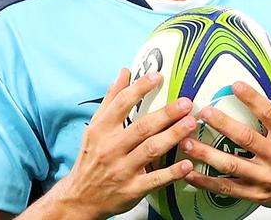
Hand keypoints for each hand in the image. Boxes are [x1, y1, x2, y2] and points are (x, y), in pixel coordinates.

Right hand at [59, 68, 197, 218]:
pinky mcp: (132, 190)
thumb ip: (112, 98)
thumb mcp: (96, 126)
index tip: (158, 76)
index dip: (140, 88)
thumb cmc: (92, 157)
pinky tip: (187, 164)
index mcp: (102, 130)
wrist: (80, 198)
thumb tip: (125, 71)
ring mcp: (122, 170)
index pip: (122, 104)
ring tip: (190, 124)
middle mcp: (112, 148)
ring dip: (172, 136)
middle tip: (186, 103)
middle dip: (166, 114)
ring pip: (151, 150)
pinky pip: (155, 180)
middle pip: (142, 127)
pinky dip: (172, 172)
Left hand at [179, 59, 270, 217]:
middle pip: (246, 138)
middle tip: (203, 112)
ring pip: (232, 165)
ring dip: (207, 155)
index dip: (252, 99)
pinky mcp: (256, 193)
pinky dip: (206, 183)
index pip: (269, 113)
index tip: (234, 85)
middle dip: (223, 124)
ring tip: (187, 142)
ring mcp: (266, 177)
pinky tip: (189, 173)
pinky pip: (228, 189)